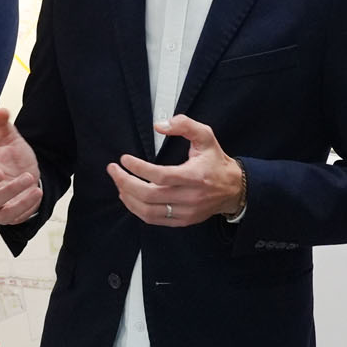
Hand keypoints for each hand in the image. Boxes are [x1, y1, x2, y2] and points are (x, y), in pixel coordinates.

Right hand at [0, 108, 41, 224]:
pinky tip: (36, 192)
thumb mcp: (11, 141)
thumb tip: (1, 110)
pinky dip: (23, 205)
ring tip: (29, 178)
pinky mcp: (7, 216)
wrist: (31, 180)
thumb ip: (4, 126)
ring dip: (11, 191)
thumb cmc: (15, 161)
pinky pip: (11, 216)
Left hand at [109, 115, 245, 226]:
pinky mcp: (182, 220)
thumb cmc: (216, 162)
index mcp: (194, 177)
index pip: (160, 176)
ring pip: (147, 211)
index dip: (138, 168)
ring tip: (119, 183)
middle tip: (114, 170)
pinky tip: (130, 197)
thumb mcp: (205, 136)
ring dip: (128, 197)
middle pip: (149, 195)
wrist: (233, 189)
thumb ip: (184, 125)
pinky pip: (153, 219)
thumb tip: (160, 125)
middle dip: (125, 182)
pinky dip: (137, 209)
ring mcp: (185, 212)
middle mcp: (190, 197)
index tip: (124, 159)